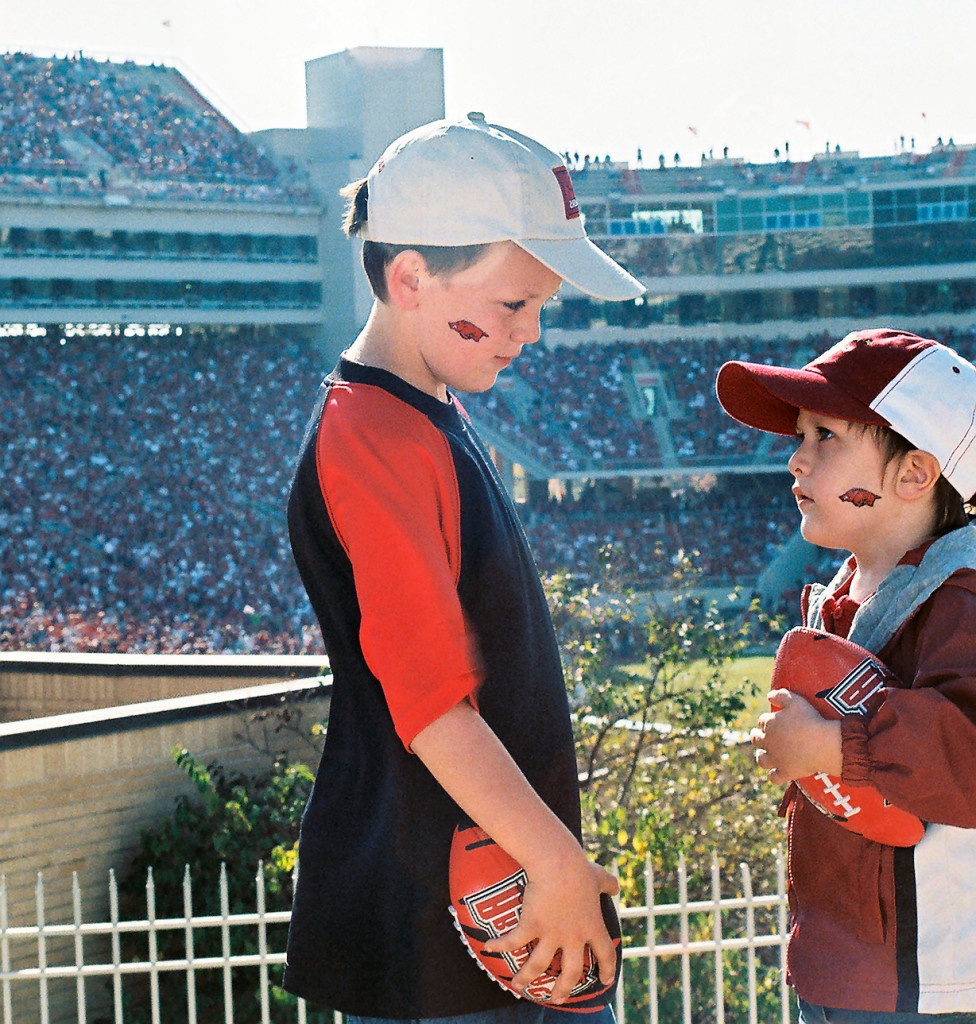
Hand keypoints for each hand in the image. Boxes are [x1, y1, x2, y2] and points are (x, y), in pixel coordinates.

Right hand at [484, 855, 618, 1003]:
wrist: (557, 863)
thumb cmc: (578, 868)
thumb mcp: (598, 876)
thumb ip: (607, 883)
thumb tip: (615, 886)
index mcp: (592, 926)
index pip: (605, 954)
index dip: (606, 969)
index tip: (605, 980)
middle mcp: (573, 936)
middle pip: (571, 972)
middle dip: (563, 989)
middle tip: (557, 999)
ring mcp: (551, 933)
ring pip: (538, 965)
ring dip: (526, 977)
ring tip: (519, 986)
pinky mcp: (531, 925)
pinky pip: (513, 941)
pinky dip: (499, 945)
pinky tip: (488, 948)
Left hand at [751, 688, 841, 782]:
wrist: (823, 743)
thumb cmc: (810, 720)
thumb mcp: (795, 701)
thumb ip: (780, 695)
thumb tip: (768, 695)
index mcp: (769, 724)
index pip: (762, 721)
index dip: (767, 721)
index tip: (771, 721)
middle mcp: (768, 742)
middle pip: (756, 739)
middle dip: (757, 736)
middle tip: (758, 735)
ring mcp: (776, 759)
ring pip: (761, 759)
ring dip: (761, 757)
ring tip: (762, 755)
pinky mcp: (785, 772)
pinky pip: (774, 777)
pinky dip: (773, 776)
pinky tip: (775, 775)